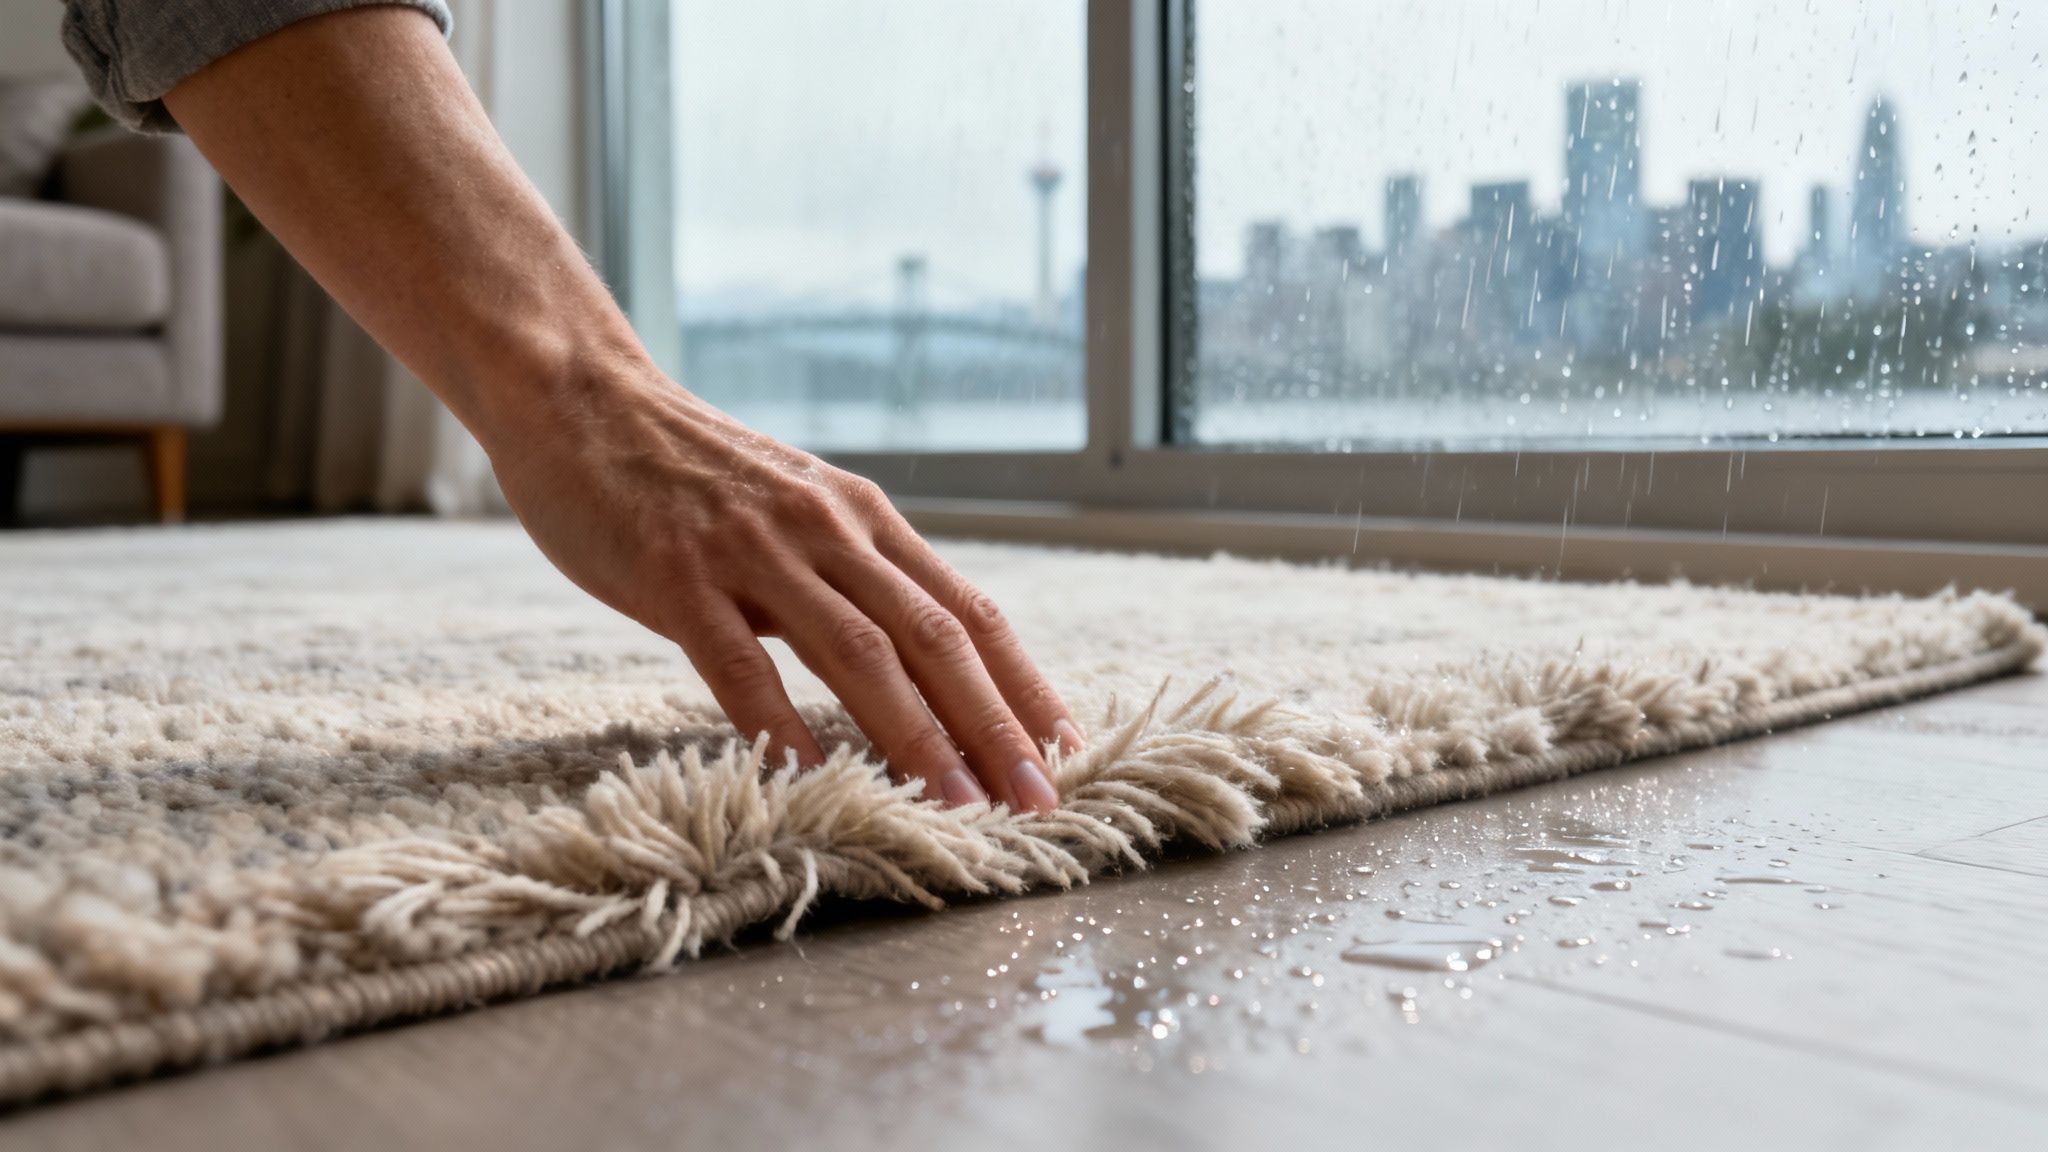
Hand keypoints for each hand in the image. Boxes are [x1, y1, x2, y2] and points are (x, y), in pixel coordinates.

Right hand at [488, 357, 1079, 811]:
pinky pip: (739, 662)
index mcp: (864, 518)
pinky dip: (781, 725)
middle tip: (1040, 800)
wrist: (583, 398)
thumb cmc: (691, 473)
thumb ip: (852, 575)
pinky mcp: (677, 575)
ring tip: (957, 806)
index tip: (1067, 752)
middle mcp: (828, 530)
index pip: (968, 611)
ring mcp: (755, 551)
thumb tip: (920, 662)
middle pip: (935, 637)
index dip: (1022, 685)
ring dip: (917, 736)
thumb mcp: (797, 509)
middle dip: (995, 725)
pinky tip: (812, 778)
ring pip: (858, 653)